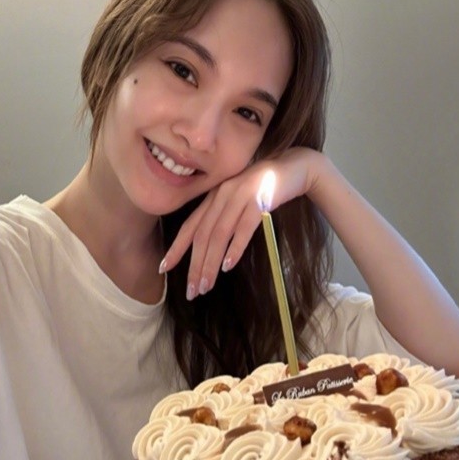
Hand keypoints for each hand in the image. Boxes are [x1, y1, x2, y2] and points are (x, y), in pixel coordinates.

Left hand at [160, 148, 323, 298]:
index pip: (190, 226)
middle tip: (192, 291)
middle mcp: (222, 195)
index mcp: (214, 197)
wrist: (294, 168)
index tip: (164, 268)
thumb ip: (223, 219)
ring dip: (210, 263)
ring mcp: (240, 195)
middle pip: (203, 235)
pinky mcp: (260, 199)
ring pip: (219, 234)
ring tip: (206, 286)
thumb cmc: (265, 191)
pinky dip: (235, 247)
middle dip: (195, 265)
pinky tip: (228, 265)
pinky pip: (244, 227)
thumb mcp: (238, 203)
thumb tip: (210, 252)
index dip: (176, 248)